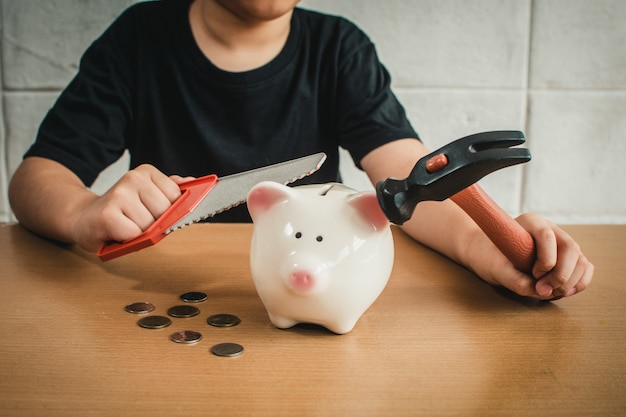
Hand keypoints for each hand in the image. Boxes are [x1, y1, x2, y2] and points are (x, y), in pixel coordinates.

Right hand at [70, 165, 185, 251]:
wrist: (82, 218)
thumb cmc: (119, 212)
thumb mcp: (147, 197)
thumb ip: (169, 190)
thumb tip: (192, 182)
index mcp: (146, 172)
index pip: (176, 196)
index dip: (168, 211)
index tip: (153, 211)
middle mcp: (133, 178)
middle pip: (165, 211)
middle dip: (155, 223)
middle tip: (136, 221)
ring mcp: (119, 194)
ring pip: (150, 225)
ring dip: (140, 233)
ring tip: (126, 226)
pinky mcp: (108, 214)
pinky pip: (134, 234)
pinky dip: (128, 239)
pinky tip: (117, 232)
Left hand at [469, 213, 593, 299]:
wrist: (489, 254)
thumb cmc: (490, 257)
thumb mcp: (494, 267)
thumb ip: (513, 279)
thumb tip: (540, 291)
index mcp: (530, 222)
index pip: (546, 235)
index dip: (545, 259)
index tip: (534, 274)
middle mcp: (551, 229)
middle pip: (571, 248)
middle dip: (561, 275)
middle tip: (543, 291)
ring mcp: (562, 242)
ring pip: (581, 260)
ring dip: (570, 282)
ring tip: (550, 293)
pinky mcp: (568, 257)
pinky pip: (584, 268)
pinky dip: (578, 283)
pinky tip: (561, 293)